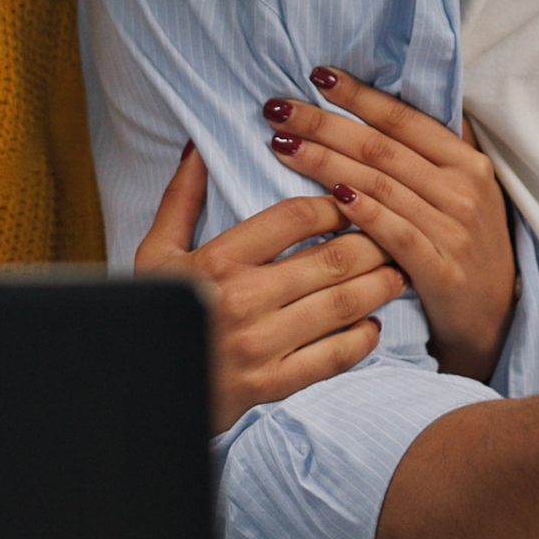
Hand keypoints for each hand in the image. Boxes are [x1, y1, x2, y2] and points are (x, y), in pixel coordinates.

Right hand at [133, 144, 404, 431]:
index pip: (295, 217)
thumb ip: (180, 199)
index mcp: (217, 260)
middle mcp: (243, 299)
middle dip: (373, 242)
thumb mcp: (154, 253)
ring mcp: (260, 345)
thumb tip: (200, 149)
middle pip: (330, 259)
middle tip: (393, 231)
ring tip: (396, 271)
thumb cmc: (150, 315)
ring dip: (379, 285)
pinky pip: (332, 358)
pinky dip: (360, 340)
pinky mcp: (270, 385)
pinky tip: (372, 325)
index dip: (334, 203)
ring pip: (342, 305)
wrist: (141, 389)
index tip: (351, 199)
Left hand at [261, 67, 516, 376]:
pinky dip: (362, 210)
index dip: (359, 95)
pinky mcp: (440, 268)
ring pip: (380, 184)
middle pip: (382, 147)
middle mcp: (463, 189)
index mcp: (467, 162)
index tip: (317, 76)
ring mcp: (453, 228)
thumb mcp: (467, 189)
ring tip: (282, 144)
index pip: (404, 119)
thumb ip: (435, 150)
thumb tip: (392, 104)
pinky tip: (330, 193)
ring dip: (326, 160)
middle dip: (325, 123)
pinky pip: (394, 231)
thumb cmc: (465, 244)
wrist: (492, 317)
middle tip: (278, 109)